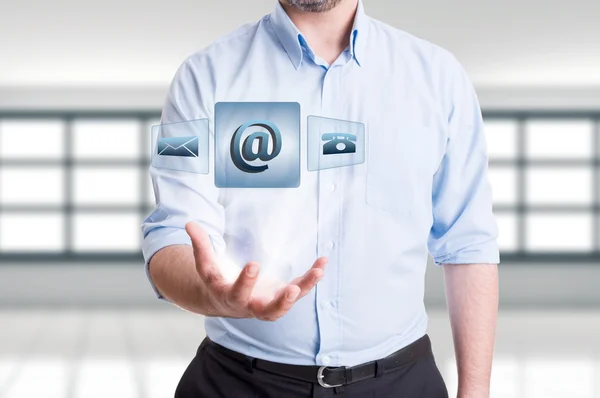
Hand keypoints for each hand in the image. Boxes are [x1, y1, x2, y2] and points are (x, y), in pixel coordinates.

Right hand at [185, 222, 326, 320]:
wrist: (227, 301)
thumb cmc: (218, 279)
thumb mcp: (206, 264)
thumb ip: (200, 245)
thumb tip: (189, 223)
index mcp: (229, 296)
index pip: (235, 291)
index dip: (245, 281)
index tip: (254, 264)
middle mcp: (250, 305)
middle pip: (265, 310)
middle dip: (280, 301)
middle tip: (291, 290)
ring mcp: (267, 304)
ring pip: (287, 304)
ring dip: (303, 289)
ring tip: (317, 272)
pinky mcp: (281, 297)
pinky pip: (298, 290)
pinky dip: (311, 279)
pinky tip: (322, 263)